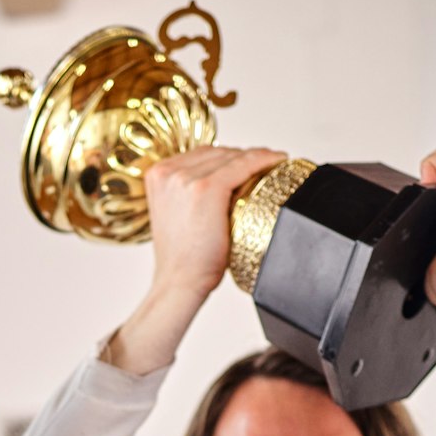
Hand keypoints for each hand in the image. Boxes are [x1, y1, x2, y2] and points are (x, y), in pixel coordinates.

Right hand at [105, 146, 285, 375]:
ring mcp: (185, 178)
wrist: (179, 282)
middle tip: (267, 163)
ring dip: (256, 156)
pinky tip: (277, 160)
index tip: (250, 159)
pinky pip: (244, 165)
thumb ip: (189, 194)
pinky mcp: (206, 188)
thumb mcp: (177, 215)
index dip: (229, 156)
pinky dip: (264, 160)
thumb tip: (223, 185)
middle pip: (217, 152)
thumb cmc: (183, 259)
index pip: (202, 155)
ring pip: (231, 156)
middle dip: (243, 157)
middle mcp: (168, 172)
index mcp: (157, 174)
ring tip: (274, 162)